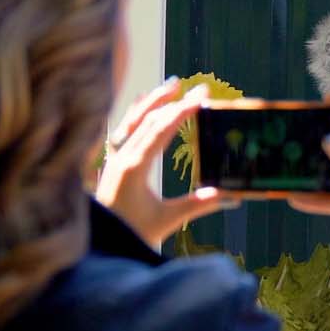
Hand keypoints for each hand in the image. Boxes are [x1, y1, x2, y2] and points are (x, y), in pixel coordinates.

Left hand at [95, 78, 226, 247]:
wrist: (100, 246)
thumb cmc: (131, 234)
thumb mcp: (167, 220)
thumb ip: (198, 205)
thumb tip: (229, 195)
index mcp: (134, 168)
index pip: (161, 130)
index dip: (182, 111)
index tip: (201, 96)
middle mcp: (121, 158)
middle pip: (149, 120)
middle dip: (174, 102)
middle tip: (198, 89)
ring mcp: (114, 159)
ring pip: (134, 121)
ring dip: (154, 102)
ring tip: (172, 85)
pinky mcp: (113, 163)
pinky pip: (125, 130)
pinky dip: (136, 114)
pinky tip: (144, 103)